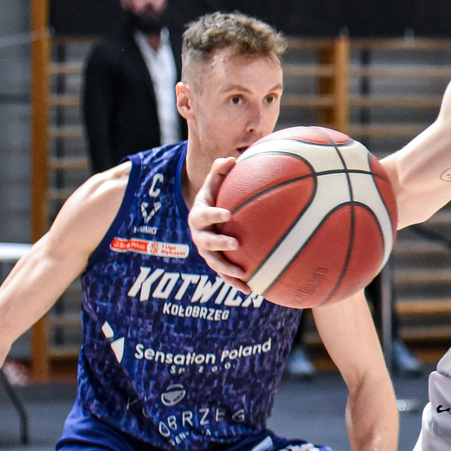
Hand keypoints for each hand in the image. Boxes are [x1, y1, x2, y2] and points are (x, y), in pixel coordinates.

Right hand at [188, 156, 251, 291]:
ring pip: (214, 262)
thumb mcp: (214, 185)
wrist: (206, 219)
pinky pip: (225, 275)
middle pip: (206, 242)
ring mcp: (206, 252)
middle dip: (219, 244)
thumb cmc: (215, 197)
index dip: (214, 214)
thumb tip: (231, 158)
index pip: (204, 215)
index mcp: (199, 216)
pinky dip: (236, 283)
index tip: (228, 214)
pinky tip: (252, 291)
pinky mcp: (216, 263)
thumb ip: (220, 173)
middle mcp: (199, 236)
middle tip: (235, 244)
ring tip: (243, 274)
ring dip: (227, 270)